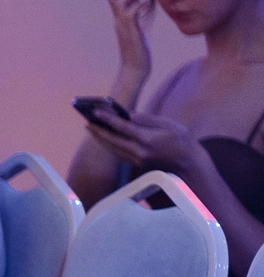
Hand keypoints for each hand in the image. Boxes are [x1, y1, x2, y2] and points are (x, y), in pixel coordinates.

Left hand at [84, 104, 207, 176]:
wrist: (188, 163)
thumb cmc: (181, 139)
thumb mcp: (169, 124)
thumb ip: (147, 119)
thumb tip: (128, 114)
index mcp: (148, 139)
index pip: (123, 128)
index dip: (108, 119)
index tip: (96, 112)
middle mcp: (139, 152)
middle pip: (112, 140)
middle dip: (98, 131)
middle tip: (87, 121)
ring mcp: (136, 160)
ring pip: (112, 149)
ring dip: (100, 138)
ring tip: (91, 128)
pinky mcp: (135, 164)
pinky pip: (117, 153)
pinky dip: (108, 145)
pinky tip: (103, 138)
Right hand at [107, 0, 153, 89]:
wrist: (134, 69)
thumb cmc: (139, 52)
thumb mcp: (138, 30)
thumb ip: (139, 17)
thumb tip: (144, 2)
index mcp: (119, 21)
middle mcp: (118, 22)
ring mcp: (123, 27)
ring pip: (120, 3)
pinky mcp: (131, 32)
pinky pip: (132, 13)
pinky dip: (139, 4)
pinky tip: (148, 2)